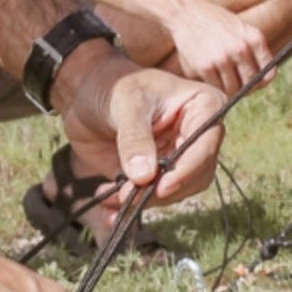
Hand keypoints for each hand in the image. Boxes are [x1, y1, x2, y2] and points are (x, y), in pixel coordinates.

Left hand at [54, 44, 223, 217]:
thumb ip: (135, 138)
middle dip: (161, 190)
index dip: (185, 171)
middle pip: (194, 176)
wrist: (87, 93)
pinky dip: (129, 206)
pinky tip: (108, 205)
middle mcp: (198, 136)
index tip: (160, 186)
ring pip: (174, 192)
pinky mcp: (157, 174)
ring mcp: (179, 157)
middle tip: (128, 194)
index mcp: (203, 108)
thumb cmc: (114, 84)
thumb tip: (144, 176)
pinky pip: (150, 198)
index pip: (205, 146)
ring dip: (143, 200)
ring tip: (113, 196)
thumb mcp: (126, 104)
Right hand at [164, 0, 272, 96]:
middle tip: (236, 88)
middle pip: (250, 84)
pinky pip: (215, 87)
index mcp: (254, 38)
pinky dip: (213, 86)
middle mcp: (241, 49)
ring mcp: (223, 58)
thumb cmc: (214, 21)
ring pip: (232, 89)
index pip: (268, 74)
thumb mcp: (241, 28)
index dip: (262, 83)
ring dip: (228, 90)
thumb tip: (261, 78)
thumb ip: (253, 49)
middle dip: (244, 89)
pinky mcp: (205, 66)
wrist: (186, 13)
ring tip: (222, 83)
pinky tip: (210, 78)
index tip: (254, 85)